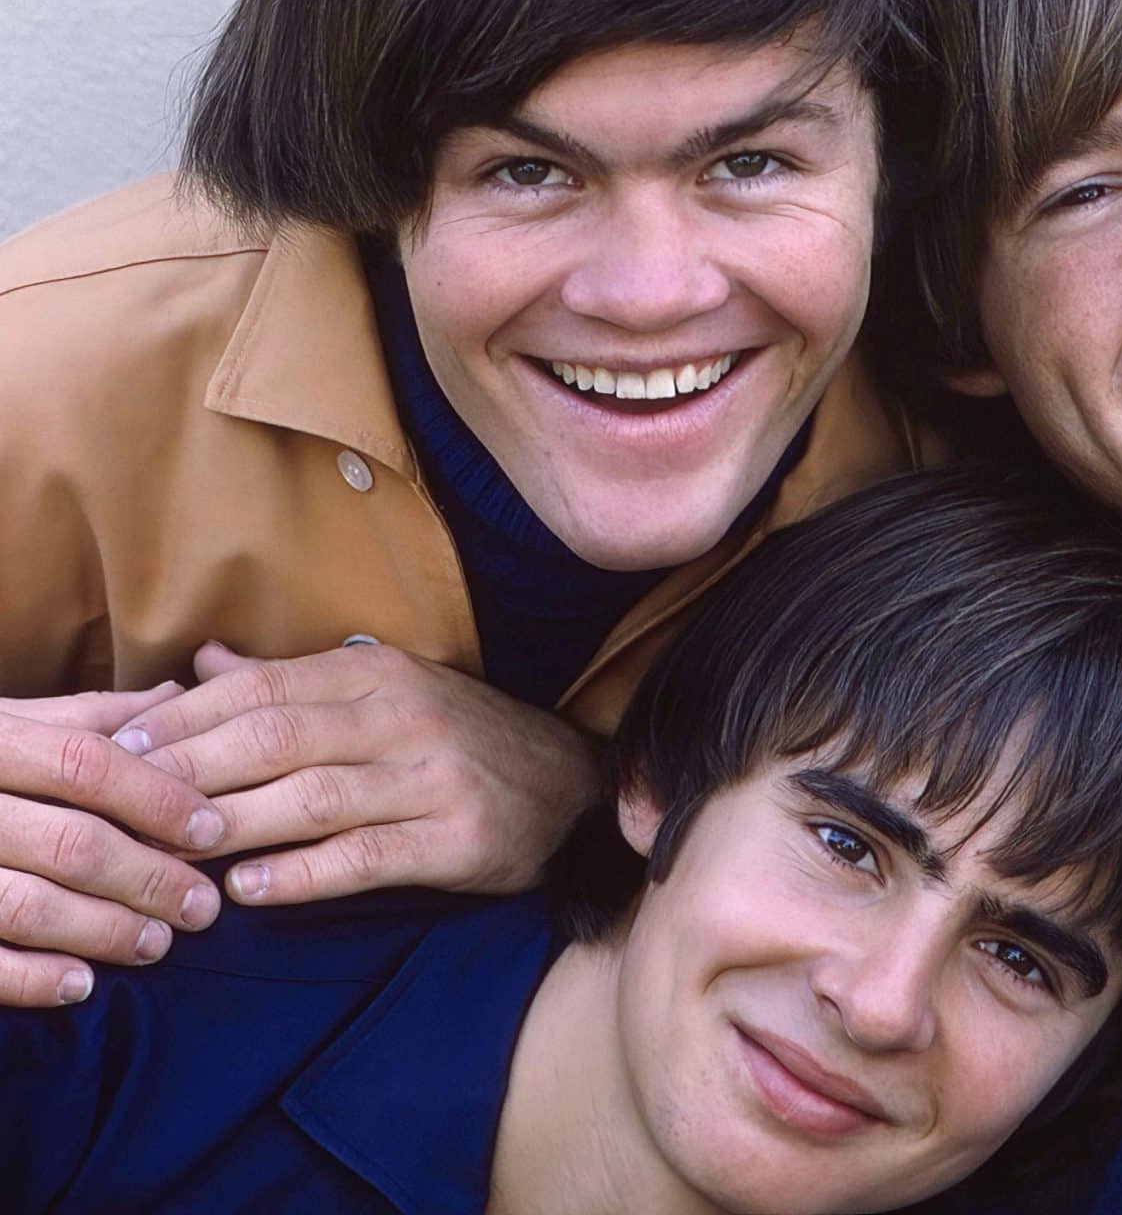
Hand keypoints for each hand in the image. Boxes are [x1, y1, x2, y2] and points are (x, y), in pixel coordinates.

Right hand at [0, 685, 224, 1005]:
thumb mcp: (4, 722)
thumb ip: (85, 717)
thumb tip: (175, 694)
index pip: (87, 763)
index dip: (155, 796)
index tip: (212, 829)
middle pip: (69, 841)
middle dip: (148, 877)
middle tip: (203, 907)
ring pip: (27, 904)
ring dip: (102, 930)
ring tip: (157, 945)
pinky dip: (31, 978)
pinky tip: (81, 985)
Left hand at [119, 642, 607, 908]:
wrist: (568, 786)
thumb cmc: (456, 739)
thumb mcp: (381, 693)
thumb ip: (291, 682)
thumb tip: (203, 664)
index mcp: (376, 672)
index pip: (262, 688)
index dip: (188, 717)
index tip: (121, 746)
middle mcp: (402, 714)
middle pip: (275, 737)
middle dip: (191, 769)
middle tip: (125, 802)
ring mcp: (431, 776)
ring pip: (311, 796)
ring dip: (233, 824)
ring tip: (171, 850)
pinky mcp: (457, 839)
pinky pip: (366, 856)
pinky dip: (303, 873)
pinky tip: (251, 888)